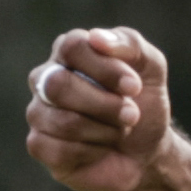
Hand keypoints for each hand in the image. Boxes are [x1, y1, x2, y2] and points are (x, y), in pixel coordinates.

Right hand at [25, 28, 174, 190]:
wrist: (147, 152)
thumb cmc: (144, 103)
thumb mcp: (152, 67)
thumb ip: (129, 43)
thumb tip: (96, 37)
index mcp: (69, 52)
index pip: (72, 47)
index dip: (106, 69)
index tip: (135, 87)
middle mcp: (46, 78)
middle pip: (58, 85)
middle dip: (104, 104)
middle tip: (131, 114)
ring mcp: (39, 112)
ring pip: (63, 122)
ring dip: (105, 130)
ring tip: (120, 131)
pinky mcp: (39, 145)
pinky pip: (58, 150)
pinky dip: (91, 152)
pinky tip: (100, 149)